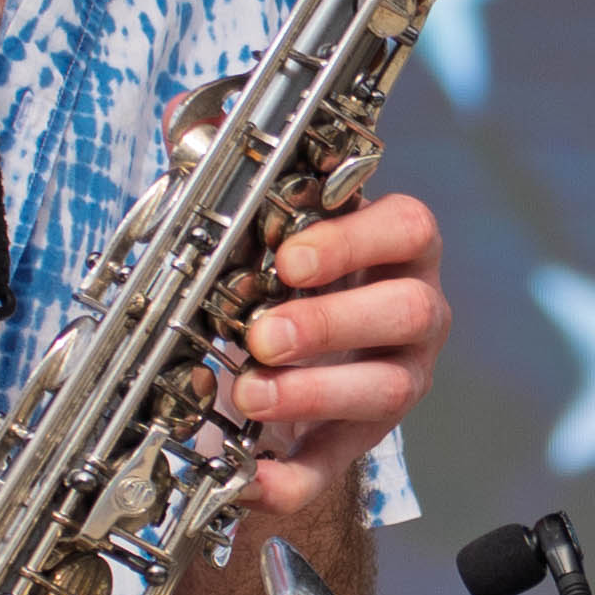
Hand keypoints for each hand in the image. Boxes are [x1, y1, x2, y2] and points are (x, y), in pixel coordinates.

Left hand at [219, 187, 449, 558]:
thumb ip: (224, 170)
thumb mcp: (259, 220)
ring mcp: (396, 378)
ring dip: (316, 392)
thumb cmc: (281, 276)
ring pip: (387, 389)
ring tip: (250, 394)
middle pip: (410, 311)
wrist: (286, 359)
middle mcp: (411, 311)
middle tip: (264, 335)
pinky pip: (337, 466)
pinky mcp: (361, 439)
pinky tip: (249, 480)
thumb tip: (182, 115)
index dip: (356, 241)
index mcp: (393, 248)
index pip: (408, 229)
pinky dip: (293, 480)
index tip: (291, 257)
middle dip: (333, 323)